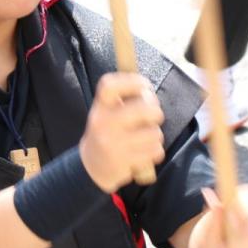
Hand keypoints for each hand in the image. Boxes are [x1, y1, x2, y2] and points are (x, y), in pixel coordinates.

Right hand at [79, 72, 164, 191]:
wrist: (92, 166)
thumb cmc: (107, 133)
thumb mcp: (106, 112)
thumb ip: (123, 99)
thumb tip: (147, 90)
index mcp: (99, 108)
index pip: (110, 86)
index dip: (133, 81)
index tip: (145, 85)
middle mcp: (103, 124)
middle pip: (142, 108)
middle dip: (155, 111)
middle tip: (154, 116)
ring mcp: (113, 145)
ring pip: (153, 133)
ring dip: (155, 135)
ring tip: (146, 138)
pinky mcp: (124, 163)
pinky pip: (154, 151)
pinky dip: (155, 151)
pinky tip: (145, 152)